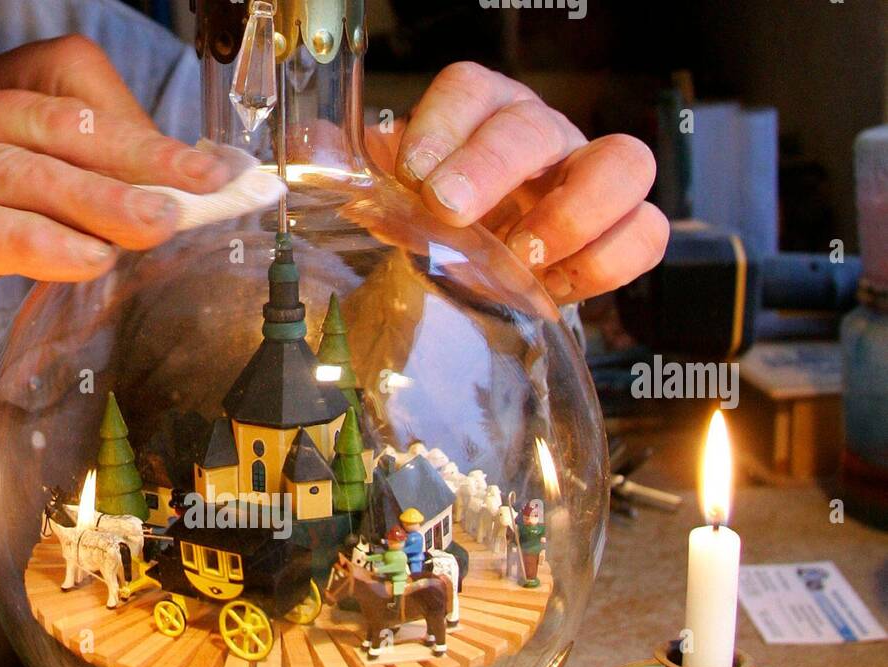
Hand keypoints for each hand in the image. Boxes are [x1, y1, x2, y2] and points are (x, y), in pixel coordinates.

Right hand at [0, 36, 229, 447]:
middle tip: (202, 191)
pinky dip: (30, 245)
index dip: (135, 116)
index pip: (64, 75)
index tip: (194, 168)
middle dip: (138, 157)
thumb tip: (156, 204)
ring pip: (15, 170)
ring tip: (157, 227)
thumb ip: (57, 191)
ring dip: (96, 198)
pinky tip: (82, 262)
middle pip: (53, 122)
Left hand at [374, 62, 668, 303]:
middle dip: (492, 166)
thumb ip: (365, 174)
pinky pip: (644, 233)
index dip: (443, 123)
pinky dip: (605, 262)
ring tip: (524, 253)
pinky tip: (554, 286)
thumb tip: (312, 150)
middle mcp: (543, 139)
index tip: (414, 170)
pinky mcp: (621, 231)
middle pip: (535, 127)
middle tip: (452, 211)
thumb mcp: (401, 200)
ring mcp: (591, 182)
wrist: (488, 272)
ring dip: (573, 211)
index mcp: (483, 118)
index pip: (472, 90)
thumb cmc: (450, 226)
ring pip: (623, 163)